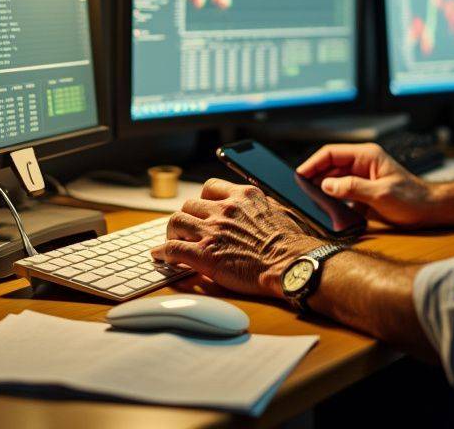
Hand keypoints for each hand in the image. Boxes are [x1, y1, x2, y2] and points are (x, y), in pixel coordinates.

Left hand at [152, 178, 323, 299]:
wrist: (291, 264)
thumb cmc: (292, 243)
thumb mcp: (281, 211)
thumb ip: (264, 205)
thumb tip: (262, 206)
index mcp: (244, 196)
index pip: (211, 188)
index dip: (203, 201)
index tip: (203, 210)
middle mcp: (225, 209)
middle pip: (190, 205)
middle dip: (187, 217)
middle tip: (187, 230)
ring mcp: (213, 231)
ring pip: (176, 221)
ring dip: (172, 232)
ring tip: (172, 241)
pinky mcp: (204, 254)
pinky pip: (172, 248)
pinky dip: (163, 252)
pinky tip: (161, 256)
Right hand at [296, 143, 438, 226]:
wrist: (430, 210)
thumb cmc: (412, 198)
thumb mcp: (381, 194)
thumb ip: (352, 188)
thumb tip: (326, 185)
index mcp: (367, 156)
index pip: (331, 153)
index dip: (313, 163)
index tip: (299, 175)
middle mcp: (363, 164)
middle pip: (330, 167)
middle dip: (315, 178)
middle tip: (300, 192)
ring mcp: (363, 177)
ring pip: (334, 180)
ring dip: (324, 191)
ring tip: (312, 202)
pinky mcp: (364, 191)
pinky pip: (343, 193)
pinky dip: (334, 201)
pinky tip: (329, 210)